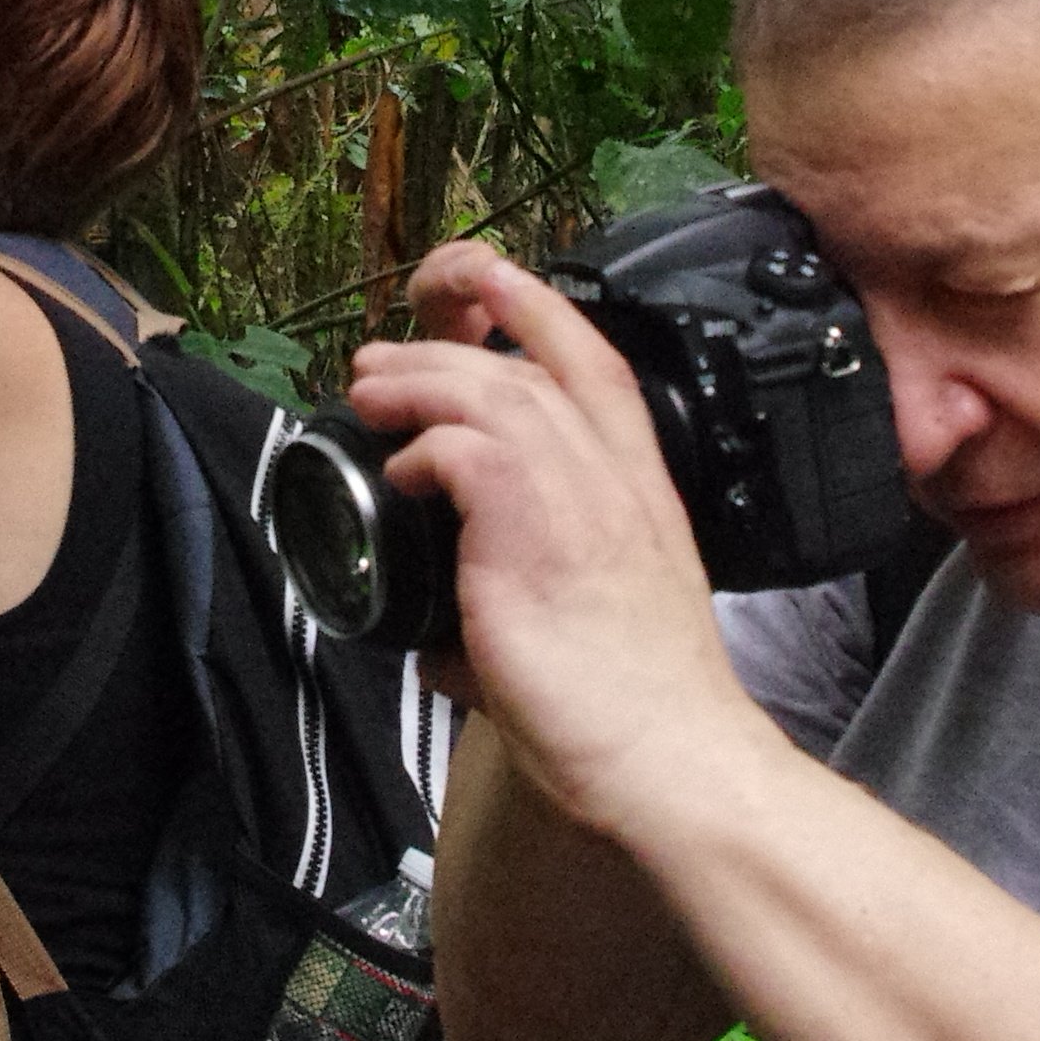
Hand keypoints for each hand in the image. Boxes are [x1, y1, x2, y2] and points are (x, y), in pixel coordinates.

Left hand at [350, 241, 765, 847]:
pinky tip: (401, 472)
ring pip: (491, 391)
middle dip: (448, 343)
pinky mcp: (533, 532)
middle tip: (383, 358)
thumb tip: (442, 651)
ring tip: (367, 391)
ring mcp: (581, 499)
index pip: (598, 365)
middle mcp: (617, 480)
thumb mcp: (593, 633)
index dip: (543, 311)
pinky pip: (464, 451)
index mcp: (642, 491)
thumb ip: (520, 617)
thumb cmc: (638, 714)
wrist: (672, 761)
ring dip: (419, 381)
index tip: (493, 279)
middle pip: (529, 367)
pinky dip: (423, 449)